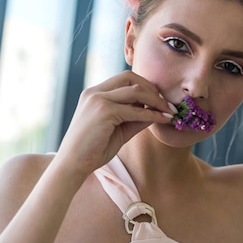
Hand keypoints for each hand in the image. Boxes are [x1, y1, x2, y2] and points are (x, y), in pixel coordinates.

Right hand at [55, 71, 176, 176]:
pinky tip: (164, 119)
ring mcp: (98, 99)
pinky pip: (136, 110)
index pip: (125, 79)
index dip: (145, 86)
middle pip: (131, 78)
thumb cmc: (94, 150)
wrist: (73, 165)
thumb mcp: (120, 130)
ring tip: (169, 111)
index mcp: (95, 93)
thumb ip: (136, 118)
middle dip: (153, 89)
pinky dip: (153, 114)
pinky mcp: (104, 111)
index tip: (160, 99)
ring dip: (157, 100)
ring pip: (136, 90)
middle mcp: (95, 92)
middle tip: (167, 104)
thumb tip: (158, 112)